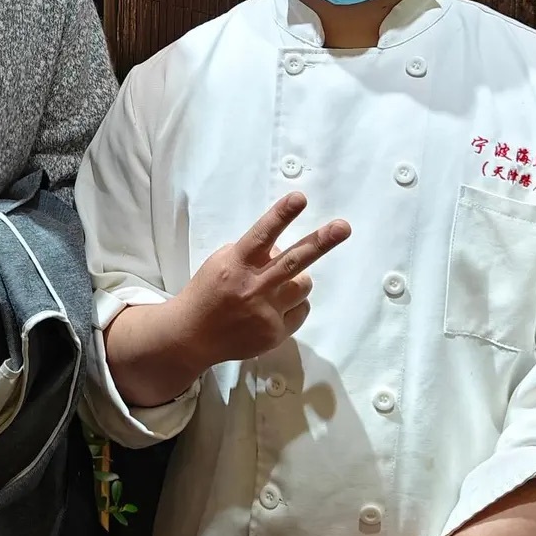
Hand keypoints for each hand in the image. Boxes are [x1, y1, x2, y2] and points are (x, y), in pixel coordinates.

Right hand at [173, 192, 349, 370]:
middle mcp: (252, 286)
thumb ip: (253, 252)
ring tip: (277, 285)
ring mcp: (265, 312)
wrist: (193, 336)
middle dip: (321, 242)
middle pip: (293, 260)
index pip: (262, 234)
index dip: (281, 215)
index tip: (299, 198)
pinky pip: (302, 310)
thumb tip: (282, 248)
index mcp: (236, 264)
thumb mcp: (222, 262)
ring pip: (304, 284)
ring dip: (298, 279)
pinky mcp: (275, 333)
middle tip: (343, 227)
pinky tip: (275, 307)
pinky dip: (294, 305)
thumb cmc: (209, 292)